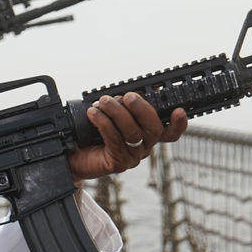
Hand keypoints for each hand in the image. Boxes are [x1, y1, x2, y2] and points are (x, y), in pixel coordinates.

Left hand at [67, 93, 187, 182]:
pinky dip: (104, 123)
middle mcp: (143, 146)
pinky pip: (115, 140)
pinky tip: (94, 114)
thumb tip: (139, 88)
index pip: (170, 131)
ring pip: (132, 133)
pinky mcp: (117, 163)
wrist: (73, 153)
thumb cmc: (92, 132)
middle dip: (142, 109)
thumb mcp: (111, 112)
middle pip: (153, 129)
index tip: (178, 110)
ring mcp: (132, 156)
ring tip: (103, 101)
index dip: (178, 123)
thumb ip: (126, 102)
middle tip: (128, 96)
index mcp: (147, 133)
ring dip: (117, 113)